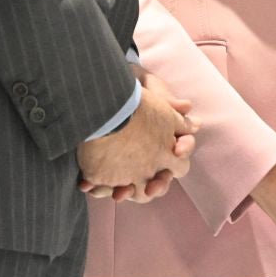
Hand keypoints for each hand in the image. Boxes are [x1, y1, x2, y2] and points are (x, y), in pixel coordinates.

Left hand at [76, 73, 196, 201]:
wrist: (100, 86)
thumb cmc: (129, 83)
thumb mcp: (147, 85)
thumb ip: (165, 97)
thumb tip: (187, 107)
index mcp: (167, 134)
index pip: (184, 146)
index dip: (184, 148)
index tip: (177, 149)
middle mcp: (151, 154)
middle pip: (162, 178)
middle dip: (159, 185)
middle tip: (151, 188)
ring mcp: (128, 163)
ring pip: (135, 189)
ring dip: (130, 193)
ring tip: (119, 193)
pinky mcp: (105, 168)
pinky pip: (104, 185)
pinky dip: (98, 188)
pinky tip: (87, 186)